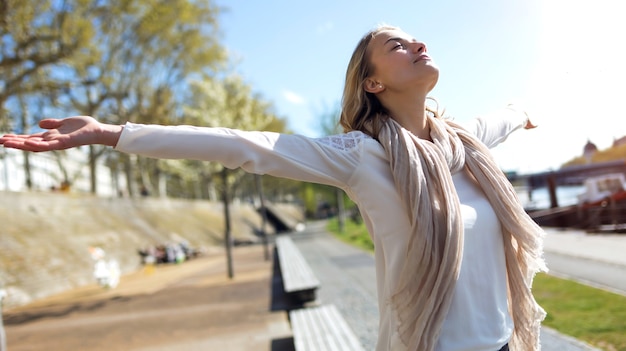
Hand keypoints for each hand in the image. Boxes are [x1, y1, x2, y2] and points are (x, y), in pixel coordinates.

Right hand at [0, 116, 121, 151]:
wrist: (97, 131)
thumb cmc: (83, 127)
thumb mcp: (64, 123)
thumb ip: (52, 124)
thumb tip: (39, 123)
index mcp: (50, 137)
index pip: (30, 138)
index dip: (17, 138)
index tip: (3, 137)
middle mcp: (51, 142)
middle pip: (29, 143)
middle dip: (14, 143)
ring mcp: (57, 144)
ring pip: (35, 146)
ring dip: (21, 145)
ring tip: (7, 143)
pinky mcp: (64, 143)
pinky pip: (49, 145)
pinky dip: (38, 145)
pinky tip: (28, 142)